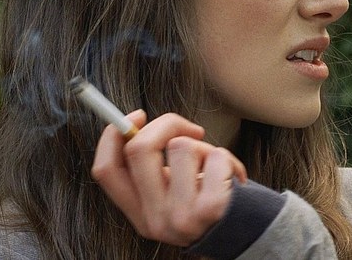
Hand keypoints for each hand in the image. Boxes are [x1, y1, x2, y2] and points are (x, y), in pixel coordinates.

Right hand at [91, 110, 246, 245]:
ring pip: (181, 146)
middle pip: (139, 148)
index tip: (136, 116)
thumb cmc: (209, 205)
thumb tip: (137, 122)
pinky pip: (215, 156)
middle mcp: (154, 218)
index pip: (106, 170)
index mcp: (139, 213)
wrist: (245, 235)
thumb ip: (152, 170)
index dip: (112, 136)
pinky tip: (232, 177)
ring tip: (214, 167)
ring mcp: (180, 216)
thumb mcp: (172, 195)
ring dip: (204, 146)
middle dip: (167, 124)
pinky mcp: (210, 209)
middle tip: (192, 130)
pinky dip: (229, 159)